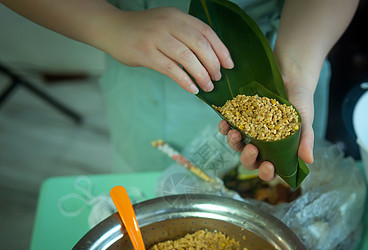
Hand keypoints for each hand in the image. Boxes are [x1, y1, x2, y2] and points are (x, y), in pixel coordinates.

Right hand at [102, 7, 233, 93]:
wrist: (112, 29)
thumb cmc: (143, 31)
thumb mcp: (166, 25)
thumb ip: (185, 36)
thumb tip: (210, 60)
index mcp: (177, 16)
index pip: (206, 32)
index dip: (221, 49)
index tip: (229, 65)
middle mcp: (168, 23)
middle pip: (200, 44)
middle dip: (213, 64)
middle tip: (217, 78)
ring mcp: (156, 37)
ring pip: (187, 57)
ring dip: (201, 75)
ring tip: (208, 86)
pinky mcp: (145, 53)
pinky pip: (170, 69)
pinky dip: (185, 80)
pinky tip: (192, 89)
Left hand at [218, 71, 314, 181]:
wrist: (291, 78)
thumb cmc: (300, 103)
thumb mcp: (305, 122)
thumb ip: (306, 141)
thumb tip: (309, 160)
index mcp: (278, 153)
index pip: (270, 171)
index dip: (267, 173)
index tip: (268, 165)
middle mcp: (262, 146)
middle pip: (250, 161)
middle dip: (248, 158)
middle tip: (251, 149)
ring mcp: (249, 133)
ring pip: (237, 146)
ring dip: (234, 143)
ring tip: (236, 133)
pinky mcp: (240, 120)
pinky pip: (228, 128)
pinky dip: (225, 128)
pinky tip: (225, 123)